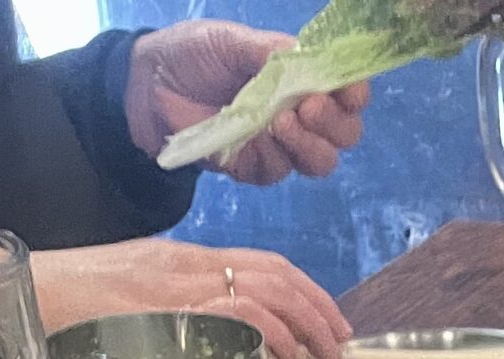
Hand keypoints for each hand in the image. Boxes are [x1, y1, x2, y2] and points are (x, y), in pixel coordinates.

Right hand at [31, 239, 347, 358]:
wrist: (19, 292)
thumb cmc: (64, 310)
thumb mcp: (131, 310)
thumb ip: (174, 322)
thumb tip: (218, 350)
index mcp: (178, 262)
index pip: (258, 264)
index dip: (304, 290)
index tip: (329, 321)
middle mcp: (183, 264)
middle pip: (272, 272)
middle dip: (317, 305)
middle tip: (341, 342)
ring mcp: (174, 283)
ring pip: (262, 287)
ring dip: (305, 321)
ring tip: (326, 353)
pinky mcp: (163, 306)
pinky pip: (232, 310)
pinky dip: (270, 330)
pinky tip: (287, 353)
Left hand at [124, 21, 368, 184]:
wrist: (148, 84)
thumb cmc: (192, 54)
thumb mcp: (233, 41)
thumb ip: (272, 51)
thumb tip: (307, 59)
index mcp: (301, 78)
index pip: (346, 92)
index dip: (355, 94)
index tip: (348, 92)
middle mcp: (299, 114)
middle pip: (344, 135)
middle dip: (335, 124)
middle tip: (310, 107)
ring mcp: (279, 145)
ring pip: (320, 162)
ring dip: (308, 144)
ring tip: (281, 122)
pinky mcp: (254, 167)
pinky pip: (278, 172)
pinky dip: (273, 155)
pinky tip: (257, 136)